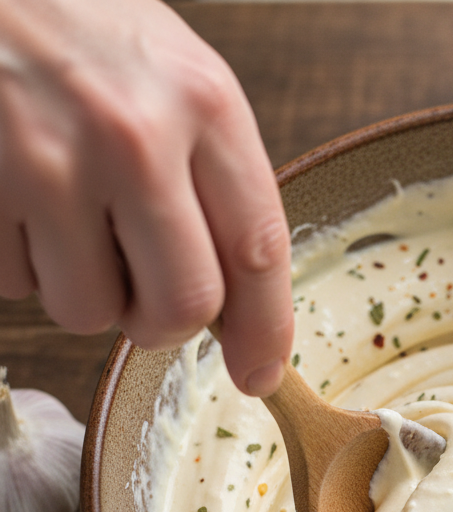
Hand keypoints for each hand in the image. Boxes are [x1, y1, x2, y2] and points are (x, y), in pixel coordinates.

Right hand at [0, 0, 292, 393]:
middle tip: (143, 298)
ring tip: (66, 220)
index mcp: (203, 103)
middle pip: (183, 306)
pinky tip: (15, 199)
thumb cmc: (76, 25)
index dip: (265, 330)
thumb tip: (234, 308)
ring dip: (83, 291)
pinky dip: (20, 265)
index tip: (261, 374)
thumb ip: (213, 181)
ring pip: (89, 311)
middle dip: (164, 325)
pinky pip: (14, 286)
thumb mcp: (173, 75)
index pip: (258, 250)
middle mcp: (134, 135)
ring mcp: (47, 160)